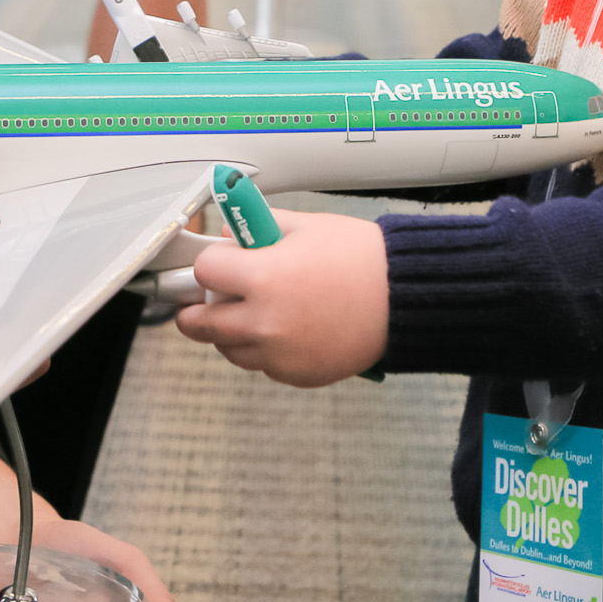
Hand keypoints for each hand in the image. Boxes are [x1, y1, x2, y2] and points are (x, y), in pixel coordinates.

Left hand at [178, 209, 387, 386]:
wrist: (405, 298)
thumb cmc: (362, 258)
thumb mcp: (306, 226)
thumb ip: (260, 230)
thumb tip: (231, 236)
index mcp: (263, 278)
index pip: (205, 273)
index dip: (211, 264)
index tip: (217, 264)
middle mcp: (265, 322)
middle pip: (201, 323)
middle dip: (197, 309)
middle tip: (201, 302)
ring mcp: (280, 354)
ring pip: (229, 350)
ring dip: (230, 333)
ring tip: (249, 313)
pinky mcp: (297, 375)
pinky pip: (263, 366)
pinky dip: (264, 351)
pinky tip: (283, 330)